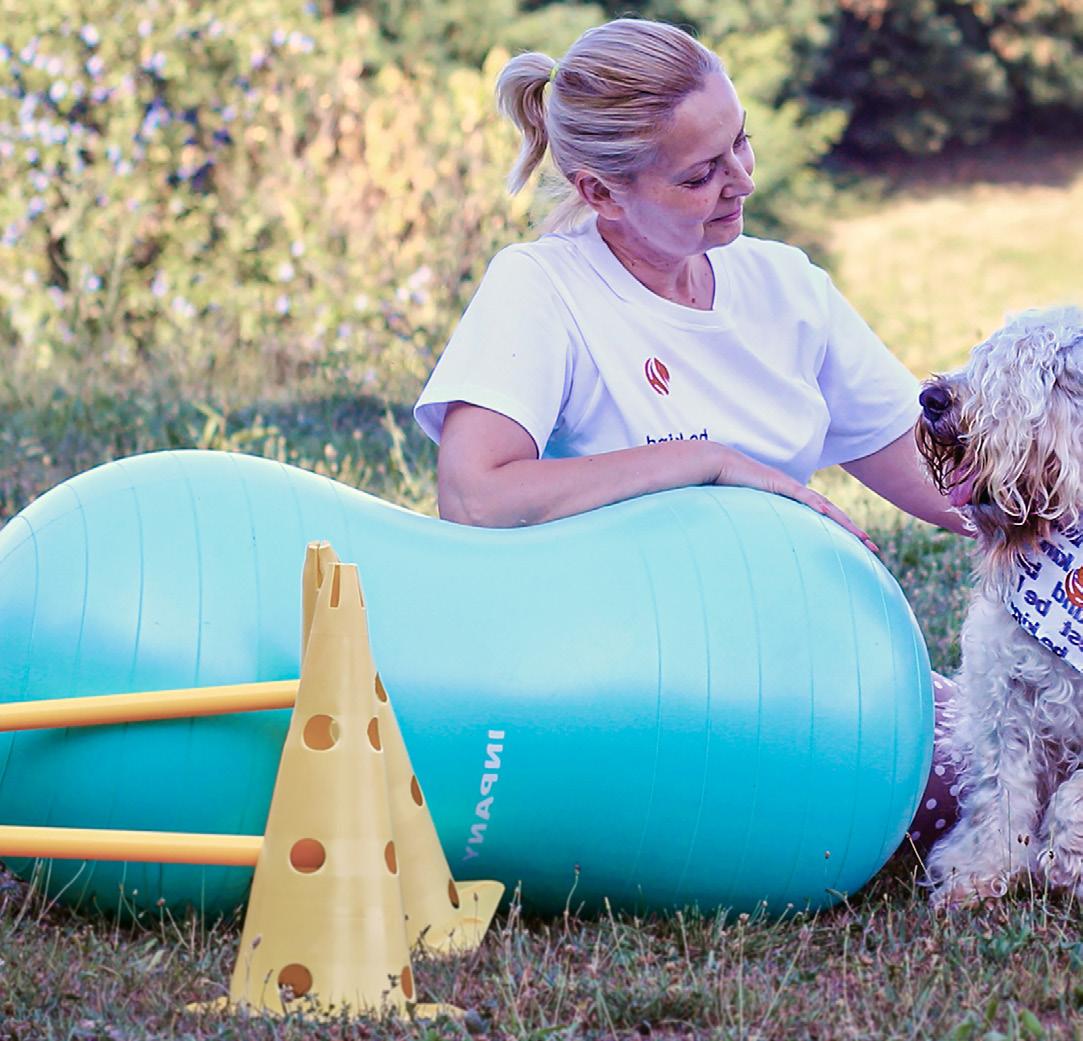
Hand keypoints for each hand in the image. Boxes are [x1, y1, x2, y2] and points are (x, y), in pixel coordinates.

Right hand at [709, 444, 879, 553]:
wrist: (720, 463)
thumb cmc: (731, 487)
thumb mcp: (751, 513)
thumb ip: (759, 526)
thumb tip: (760, 549)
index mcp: (794, 501)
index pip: (824, 517)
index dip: (842, 531)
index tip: (857, 546)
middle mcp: (798, 493)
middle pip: (832, 514)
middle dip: (854, 531)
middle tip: (873, 547)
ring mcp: (789, 486)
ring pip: (823, 507)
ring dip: (843, 522)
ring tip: (860, 537)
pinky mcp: (777, 483)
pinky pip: (800, 496)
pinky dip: (813, 505)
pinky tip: (826, 515)